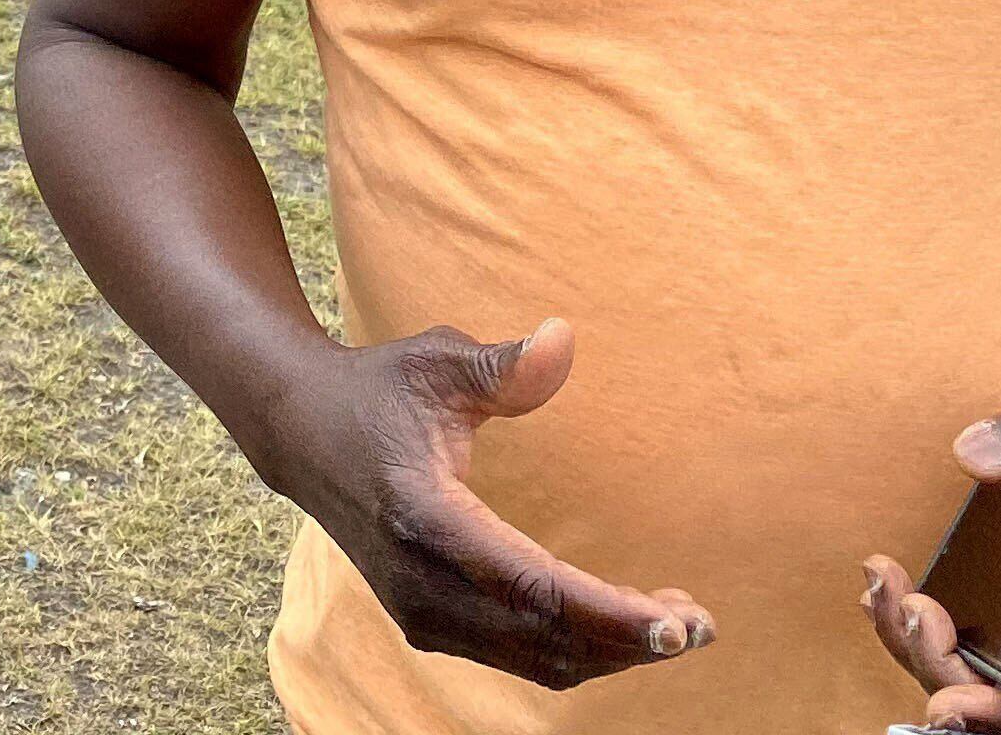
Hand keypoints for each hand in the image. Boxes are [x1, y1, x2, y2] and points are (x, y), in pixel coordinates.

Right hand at [260, 318, 712, 690]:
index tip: (678, 624)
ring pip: (535, 658)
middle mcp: (422, 584)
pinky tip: (619, 622)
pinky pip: (515, 655)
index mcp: (426, 520)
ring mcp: (422, 612)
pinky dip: (573, 648)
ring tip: (674, 624)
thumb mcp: (434, 361)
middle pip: (545, 639)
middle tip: (701, 626)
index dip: (611, 614)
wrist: (299, 432)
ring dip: (607, 650)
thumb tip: (564, 341)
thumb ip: (501, 364)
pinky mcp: (428, 622)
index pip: (534, 588)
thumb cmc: (376, 389)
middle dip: (628, 641)